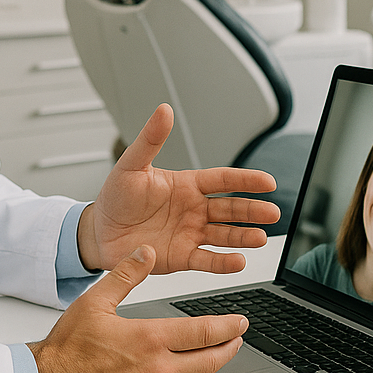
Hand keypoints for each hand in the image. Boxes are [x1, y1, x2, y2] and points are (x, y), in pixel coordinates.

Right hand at [28, 244, 247, 372]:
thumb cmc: (68, 346)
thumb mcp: (96, 301)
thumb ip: (126, 275)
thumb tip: (145, 251)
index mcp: (150, 340)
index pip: (204, 333)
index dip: (227, 326)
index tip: (240, 321)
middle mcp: (157, 369)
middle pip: (210, 361)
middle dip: (230, 348)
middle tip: (239, 337)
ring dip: (214, 366)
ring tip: (221, 354)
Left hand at [76, 104, 278, 274]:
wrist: (98, 231)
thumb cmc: (115, 197)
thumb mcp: (131, 165)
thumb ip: (151, 139)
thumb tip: (164, 110)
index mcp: (187, 185)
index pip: (223, 180)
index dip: (245, 180)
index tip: (268, 181)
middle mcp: (194, 210)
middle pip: (230, 209)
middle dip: (252, 210)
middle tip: (273, 212)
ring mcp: (190, 234)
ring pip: (224, 234)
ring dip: (243, 236)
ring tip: (261, 237)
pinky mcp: (181, 257)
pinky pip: (206, 260)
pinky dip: (223, 262)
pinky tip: (238, 261)